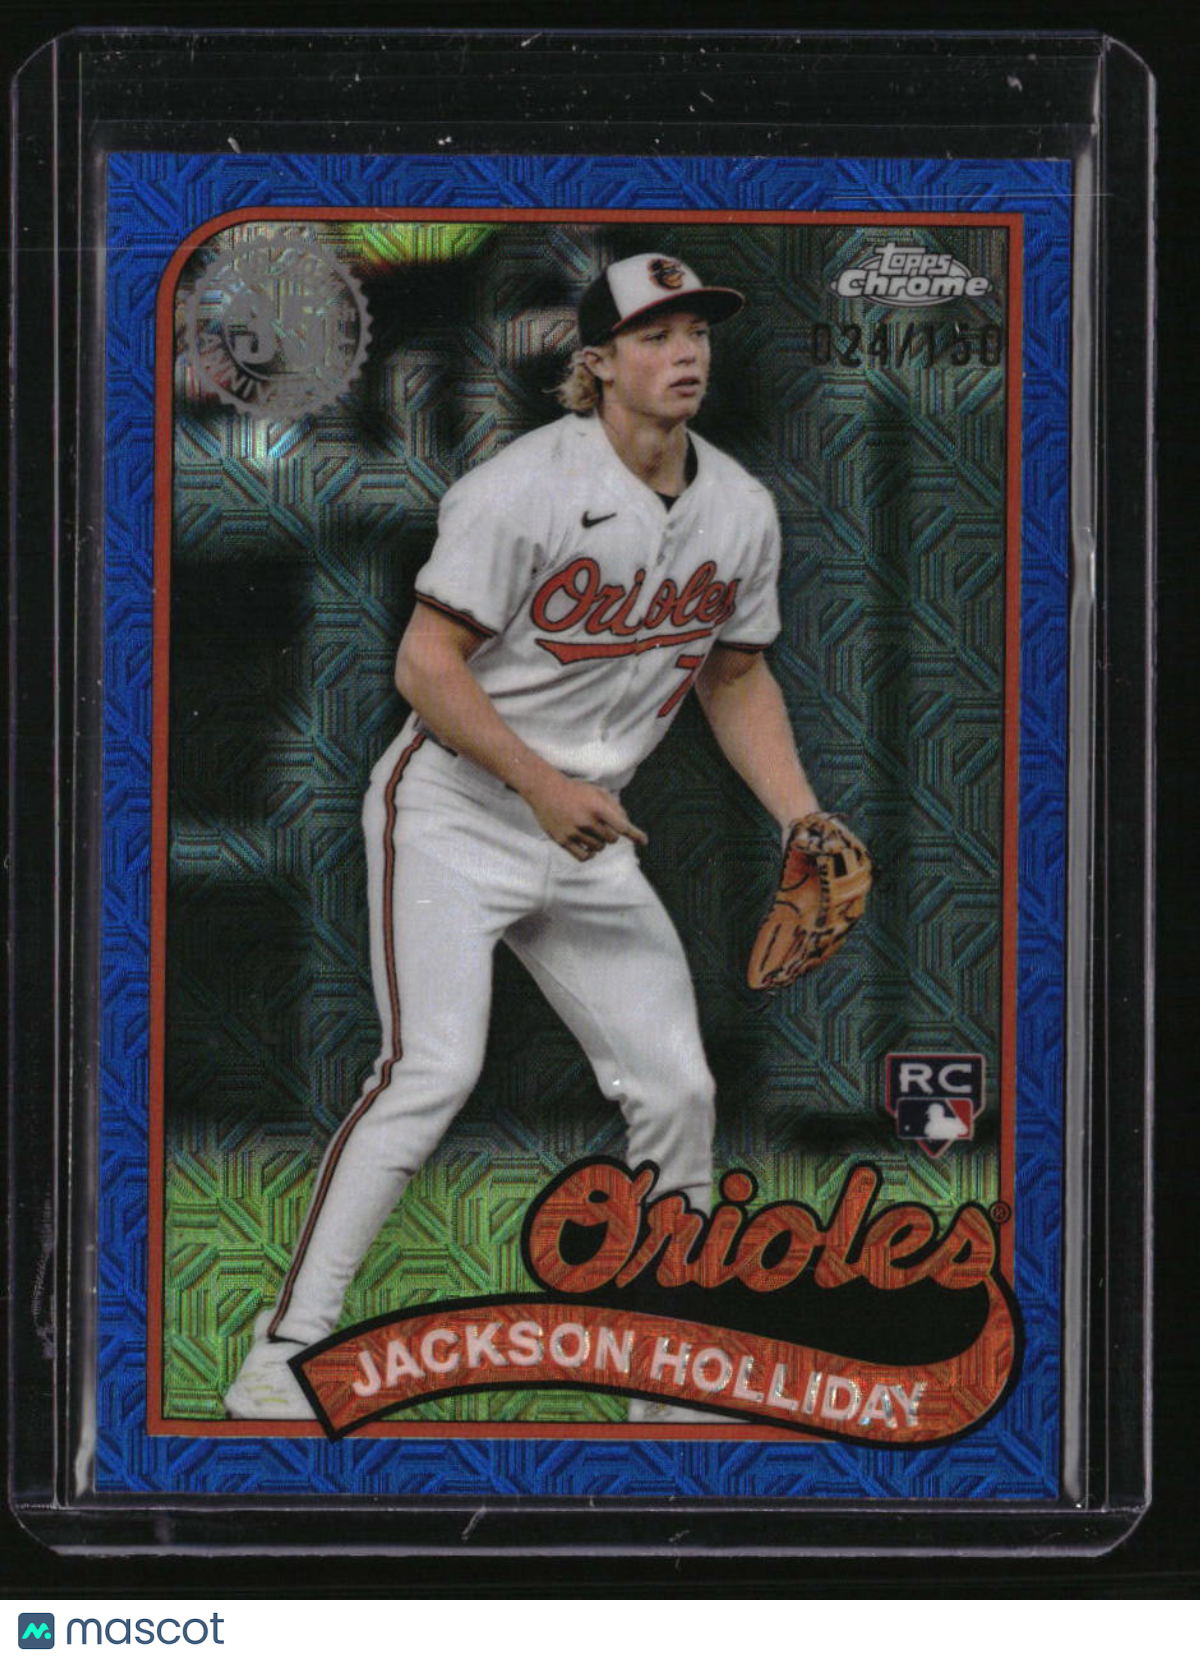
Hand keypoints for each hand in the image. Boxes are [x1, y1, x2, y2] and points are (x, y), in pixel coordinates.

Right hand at [521, 770, 647, 861]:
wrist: (545, 789)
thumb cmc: (574, 790)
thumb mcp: (597, 791)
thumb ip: (614, 806)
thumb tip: (626, 824)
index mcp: (597, 807)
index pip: (622, 826)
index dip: (635, 835)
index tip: (644, 841)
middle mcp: (586, 821)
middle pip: (611, 839)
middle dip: (611, 835)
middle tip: (601, 827)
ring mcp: (574, 832)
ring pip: (598, 848)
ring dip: (599, 843)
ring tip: (591, 833)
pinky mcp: (563, 840)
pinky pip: (583, 856)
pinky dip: (590, 854)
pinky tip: (588, 848)